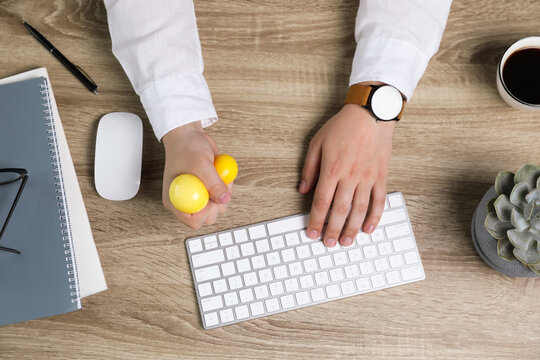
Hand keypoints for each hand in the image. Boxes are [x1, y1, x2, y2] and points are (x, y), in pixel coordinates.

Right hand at [162, 122, 230, 228]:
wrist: (189, 136)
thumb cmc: (186, 147)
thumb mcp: (200, 164)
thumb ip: (213, 183)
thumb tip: (224, 199)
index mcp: (175, 200)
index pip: (192, 220)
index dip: (205, 212)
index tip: (210, 195)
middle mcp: (186, 201)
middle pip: (208, 217)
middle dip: (217, 201)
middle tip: (217, 182)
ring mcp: (198, 197)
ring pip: (218, 207)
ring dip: (224, 191)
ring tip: (218, 173)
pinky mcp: (208, 191)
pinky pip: (223, 197)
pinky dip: (226, 186)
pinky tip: (219, 172)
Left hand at [299, 104, 394, 246]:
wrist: (371, 113)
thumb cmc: (342, 126)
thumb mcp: (317, 143)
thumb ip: (309, 168)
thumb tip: (303, 190)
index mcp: (332, 169)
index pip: (322, 202)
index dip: (316, 221)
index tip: (312, 233)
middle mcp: (350, 176)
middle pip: (340, 211)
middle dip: (332, 230)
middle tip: (328, 244)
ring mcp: (368, 177)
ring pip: (360, 210)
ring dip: (352, 229)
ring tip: (346, 242)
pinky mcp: (381, 176)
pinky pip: (379, 201)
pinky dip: (375, 217)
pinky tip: (369, 229)